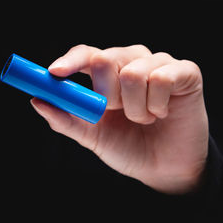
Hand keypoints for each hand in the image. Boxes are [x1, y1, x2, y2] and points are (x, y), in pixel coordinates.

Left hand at [31, 44, 208, 193]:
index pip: (86, 54)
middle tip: (118, 113)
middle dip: (107, 96)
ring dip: (135, 108)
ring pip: (134, 74)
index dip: (70, 61)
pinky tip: (162, 114)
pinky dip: (156, 105)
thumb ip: (66, 119)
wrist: (163, 169)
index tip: (54, 73)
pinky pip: (161, 79)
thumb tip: (37, 101)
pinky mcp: (185, 71)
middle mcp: (131, 61)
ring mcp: (158, 64)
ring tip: (144, 120)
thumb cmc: (128, 147)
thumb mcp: (92, 136)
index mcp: (108, 73)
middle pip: (106, 59)